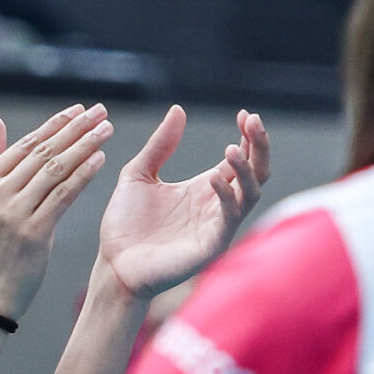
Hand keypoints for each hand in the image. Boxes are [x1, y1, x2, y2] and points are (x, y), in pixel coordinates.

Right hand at [0, 105, 115, 320]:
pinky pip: (63, 196)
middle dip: (75, 128)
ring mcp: (13, 213)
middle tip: (100, 111)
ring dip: (84, 146)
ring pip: (56, 170)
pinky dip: (83, 175)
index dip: (54, 125)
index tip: (77, 110)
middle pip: (43, 152)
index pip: (24, 145)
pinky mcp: (33, 233)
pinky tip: (100, 160)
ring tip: (106, 130)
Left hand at [95, 106, 268, 302]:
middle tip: (254, 120)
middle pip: (256, 172)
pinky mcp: (210, 245)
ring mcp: (217, 226)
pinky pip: (229, 219)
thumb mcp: (139, 174)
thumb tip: (178, 109)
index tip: (246, 113)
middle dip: (259, 146)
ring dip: (247, 170)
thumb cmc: (126, 224)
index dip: (248, 136)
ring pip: (250, 194)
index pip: (240, 159)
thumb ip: (160, 145)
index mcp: (204, 188)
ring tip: (233, 148)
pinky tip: (214, 177)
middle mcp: (217, 205)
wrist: (113, 264)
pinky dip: (226, 197)